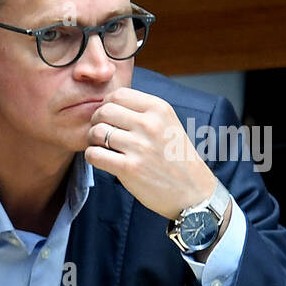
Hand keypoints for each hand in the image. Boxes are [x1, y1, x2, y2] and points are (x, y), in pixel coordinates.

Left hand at [84, 87, 216, 219]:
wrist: (193, 191)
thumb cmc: (176, 158)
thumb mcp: (168, 124)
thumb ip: (143, 112)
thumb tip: (108, 104)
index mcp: (159, 108)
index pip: (118, 94)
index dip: (106, 105)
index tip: (109, 118)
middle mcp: (150, 124)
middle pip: (103, 111)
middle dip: (96, 122)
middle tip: (101, 134)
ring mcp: (139, 146)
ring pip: (96, 132)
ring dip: (93, 141)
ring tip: (103, 148)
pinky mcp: (129, 168)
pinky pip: (94, 154)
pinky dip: (92, 157)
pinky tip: (102, 160)